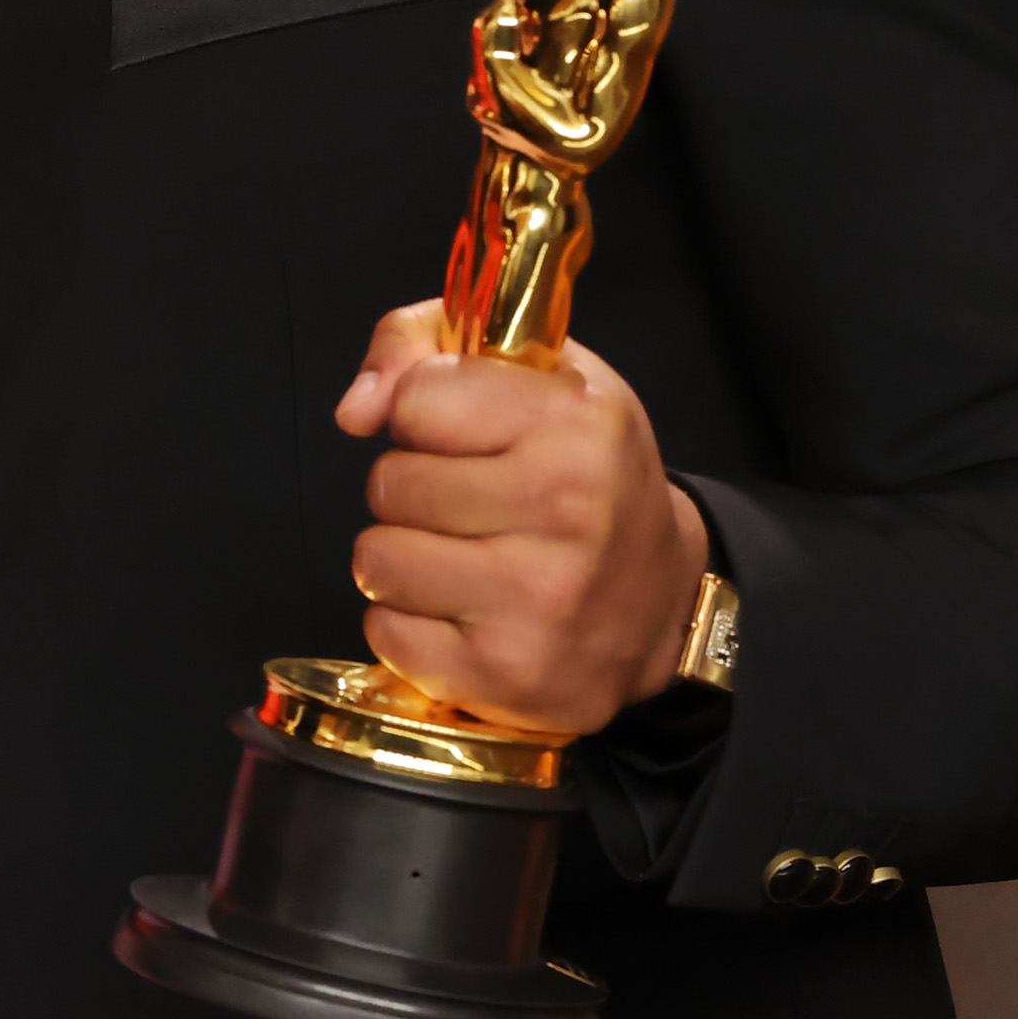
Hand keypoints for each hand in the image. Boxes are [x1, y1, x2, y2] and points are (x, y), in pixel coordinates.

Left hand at [335, 298, 712, 733]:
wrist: (663, 602)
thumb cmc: (590, 477)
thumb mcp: (539, 378)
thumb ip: (425, 346)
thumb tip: (355, 410)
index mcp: (575, 422)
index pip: (415, 398)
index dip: (423, 415)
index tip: (462, 435)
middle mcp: (565, 508)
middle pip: (389, 483)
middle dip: (412, 490)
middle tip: (469, 505)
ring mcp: (537, 599)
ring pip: (377, 559)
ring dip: (403, 559)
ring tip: (462, 557)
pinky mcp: (504, 672)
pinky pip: (386, 631)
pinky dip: (409, 623)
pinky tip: (464, 612)